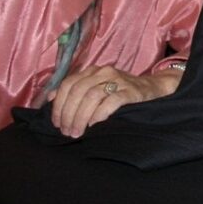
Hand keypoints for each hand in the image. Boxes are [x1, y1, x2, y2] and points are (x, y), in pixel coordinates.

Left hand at [48, 63, 180, 137]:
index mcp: (93, 71)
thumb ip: (74, 91)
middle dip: (68, 114)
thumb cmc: (120, 92)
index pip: (68, 84)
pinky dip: (99, 114)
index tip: (56, 123)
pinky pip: (111, 101)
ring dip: (80, 117)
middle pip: (78, 91)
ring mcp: (118, 80)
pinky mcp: (131, 91)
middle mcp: (104, 72)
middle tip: (67, 132)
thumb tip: (50, 98)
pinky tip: (94, 124)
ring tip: (77, 132)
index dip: (59, 105)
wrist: (152, 89)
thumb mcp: (96, 88)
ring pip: (91, 96)